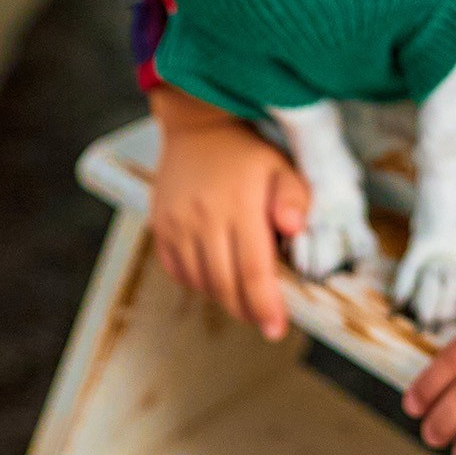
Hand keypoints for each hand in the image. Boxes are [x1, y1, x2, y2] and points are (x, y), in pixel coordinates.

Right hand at [148, 85, 308, 340]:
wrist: (197, 125)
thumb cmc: (247, 150)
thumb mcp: (281, 165)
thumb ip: (294, 198)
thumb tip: (296, 228)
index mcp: (238, 206)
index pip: (253, 272)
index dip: (265, 306)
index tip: (277, 328)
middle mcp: (203, 219)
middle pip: (225, 286)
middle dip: (247, 310)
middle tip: (264, 318)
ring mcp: (176, 224)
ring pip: (200, 283)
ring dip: (223, 297)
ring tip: (243, 294)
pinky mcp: (159, 227)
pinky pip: (177, 270)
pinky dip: (197, 281)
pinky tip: (215, 273)